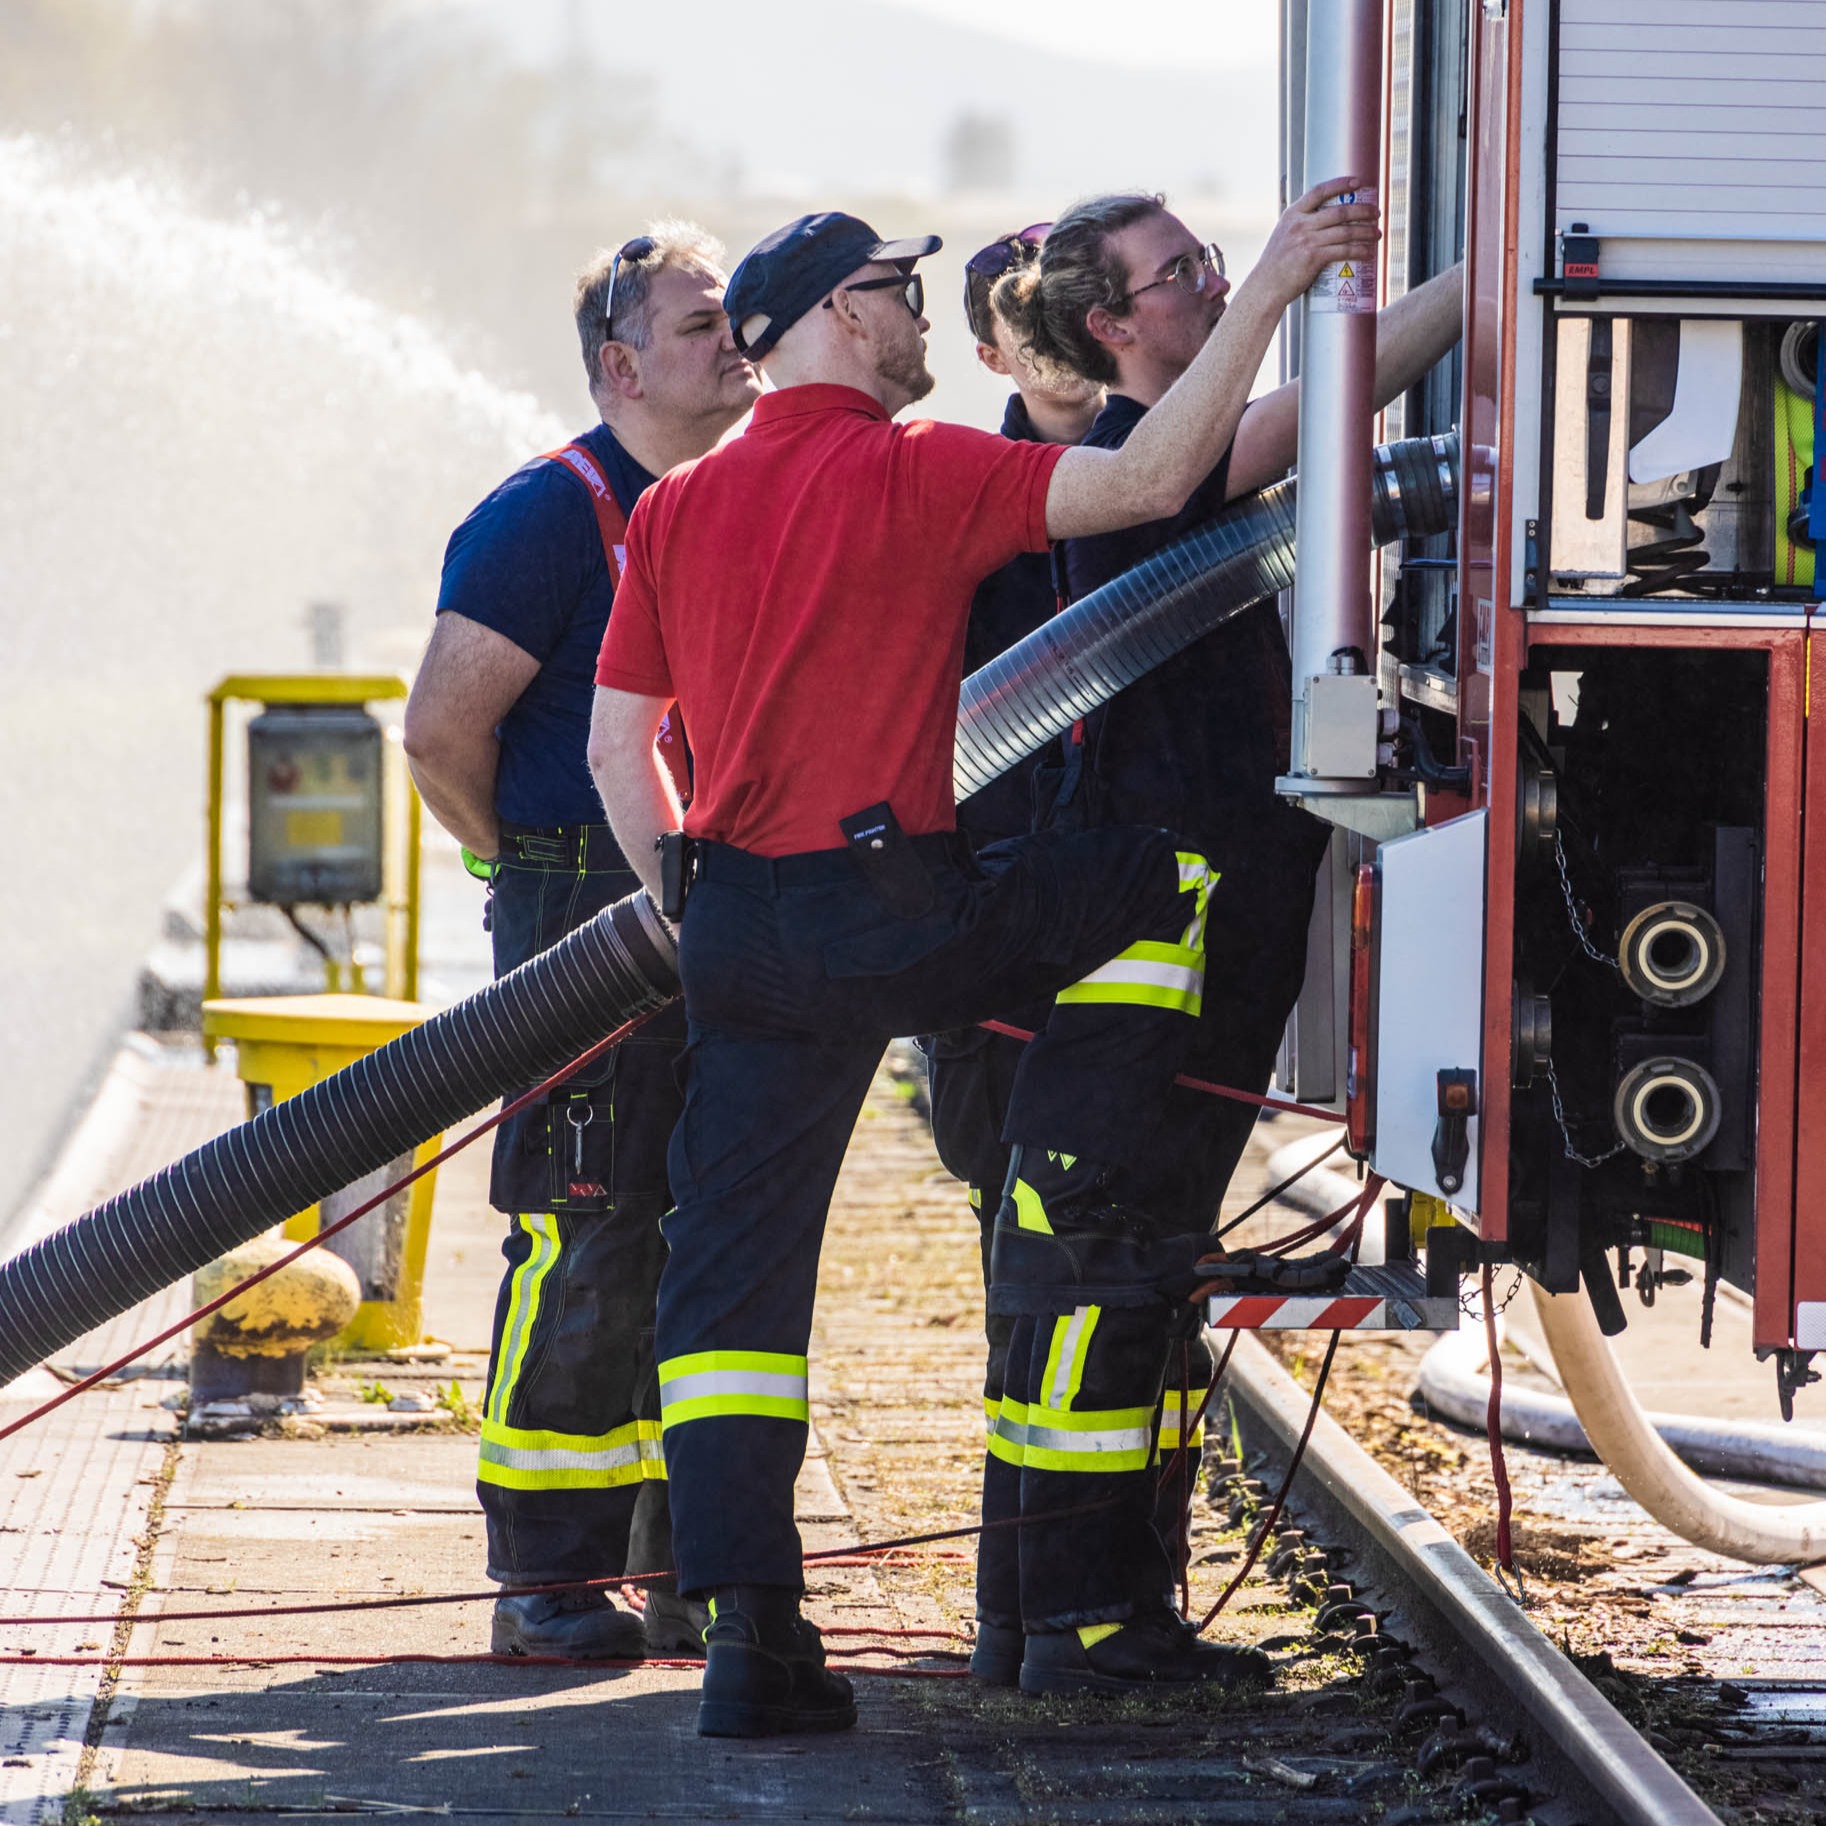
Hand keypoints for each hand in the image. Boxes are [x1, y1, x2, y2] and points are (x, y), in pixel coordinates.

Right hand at [1251, 177, 1380, 307]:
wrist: (1265, 287)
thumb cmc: (1275, 265)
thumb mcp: (1283, 236)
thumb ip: (1300, 226)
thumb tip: (1321, 222)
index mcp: (1293, 214)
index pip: (1319, 191)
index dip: (1340, 184)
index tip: (1357, 182)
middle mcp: (1300, 224)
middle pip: (1340, 211)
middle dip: (1362, 211)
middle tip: (1376, 212)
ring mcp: (1307, 240)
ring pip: (1345, 231)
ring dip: (1365, 232)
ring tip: (1377, 233)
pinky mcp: (1313, 258)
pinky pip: (1343, 251)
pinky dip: (1359, 251)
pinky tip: (1368, 252)